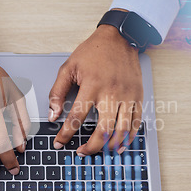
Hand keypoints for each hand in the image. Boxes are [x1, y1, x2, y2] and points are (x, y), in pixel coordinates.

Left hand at [48, 23, 142, 155]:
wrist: (119, 38)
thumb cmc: (93, 52)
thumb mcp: (69, 67)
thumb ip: (57, 92)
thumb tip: (52, 114)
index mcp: (92, 85)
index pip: (77, 117)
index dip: (66, 134)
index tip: (59, 143)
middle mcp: (111, 92)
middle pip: (103, 130)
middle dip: (92, 147)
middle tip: (81, 152)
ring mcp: (127, 95)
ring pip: (122, 130)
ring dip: (111, 146)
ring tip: (101, 151)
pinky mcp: (138, 96)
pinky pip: (136, 122)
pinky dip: (129, 137)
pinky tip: (120, 144)